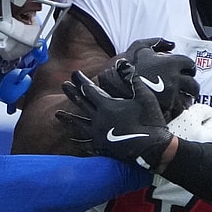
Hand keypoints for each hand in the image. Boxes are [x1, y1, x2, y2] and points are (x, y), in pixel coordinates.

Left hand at [57, 65, 172, 169]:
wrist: (153, 149)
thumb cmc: (150, 121)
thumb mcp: (144, 96)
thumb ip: (132, 78)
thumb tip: (122, 62)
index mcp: (107, 105)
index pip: (88, 89)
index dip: (80, 80)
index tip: (75, 73)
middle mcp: (98, 119)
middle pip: (80, 103)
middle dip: (72, 93)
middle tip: (64, 85)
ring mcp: (98, 134)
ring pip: (78, 124)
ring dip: (68, 118)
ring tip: (58, 114)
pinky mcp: (102, 146)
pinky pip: (85, 143)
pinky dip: (78, 141)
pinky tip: (72, 140)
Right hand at [97, 38, 199, 120]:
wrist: (112, 83)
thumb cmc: (125, 63)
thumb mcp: (140, 46)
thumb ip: (157, 42)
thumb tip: (172, 44)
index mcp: (172, 63)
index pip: (190, 65)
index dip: (189, 68)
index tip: (187, 71)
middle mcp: (174, 79)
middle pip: (193, 85)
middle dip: (192, 86)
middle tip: (187, 87)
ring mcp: (170, 95)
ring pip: (188, 100)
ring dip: (186, 100)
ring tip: (181, 100)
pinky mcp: (163, 109)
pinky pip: (177, 111)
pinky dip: (176, 110)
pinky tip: (172, 108)